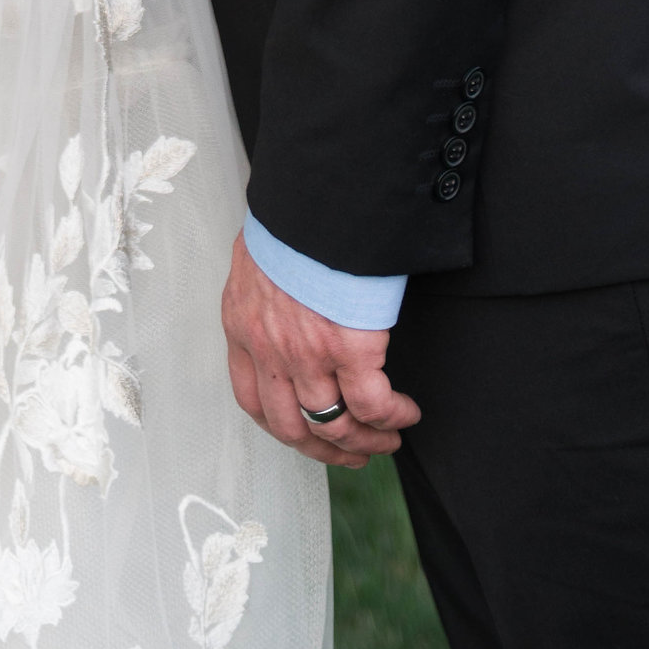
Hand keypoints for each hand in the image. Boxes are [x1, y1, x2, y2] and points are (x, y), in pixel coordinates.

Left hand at [220, 231, 419, 470]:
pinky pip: (372, 404)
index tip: (306, 436)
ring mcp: (308, 353)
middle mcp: (269, 349)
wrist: (314, 195)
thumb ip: (267, 292)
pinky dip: (392, 416)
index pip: (251, 400)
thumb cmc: (292, 217)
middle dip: (327, 451)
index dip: (282, 428)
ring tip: (388, 436)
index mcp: (242, 325)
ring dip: (366, 440)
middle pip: (293, 428)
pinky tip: (405, 412)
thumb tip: (287, 303)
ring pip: (335, 425)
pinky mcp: (349, 347)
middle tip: (353, 452)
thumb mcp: (259, 257)